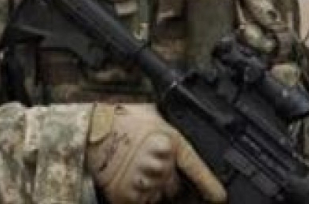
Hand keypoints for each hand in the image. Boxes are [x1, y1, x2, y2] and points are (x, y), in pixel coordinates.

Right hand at [86, 104, 225, 203]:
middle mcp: (159, 165)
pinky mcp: (127, 196)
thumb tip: (191, 126)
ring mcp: (144, 183)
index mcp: (168, 143)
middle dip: (168, 179)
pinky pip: (141, 201)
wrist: (90, 131)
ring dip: (152, 186)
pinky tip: (129, 178)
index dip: (210, 186)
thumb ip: (172, 126)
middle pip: (175, 185)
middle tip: (152, 164)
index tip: (219, 197)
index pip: (196, 170)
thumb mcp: (153, 113)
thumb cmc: (120, 119)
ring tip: (137, 167)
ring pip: (158, 195)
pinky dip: (137, 194)